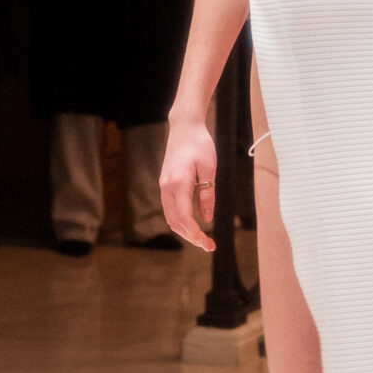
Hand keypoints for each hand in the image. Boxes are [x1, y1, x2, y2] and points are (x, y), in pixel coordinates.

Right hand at [159, 115, 218, 251]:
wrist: (184, 127)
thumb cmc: (199, 144)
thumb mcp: (209, 169)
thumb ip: (207, 194)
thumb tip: (206, 219)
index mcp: (178, 184)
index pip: (184, 219)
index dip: (196, 235)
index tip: (208, 244)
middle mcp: (166, 188)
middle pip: (175, 222)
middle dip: (191, 237)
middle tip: (208, 245)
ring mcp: (163, 186)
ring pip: (171, 217)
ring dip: (184, 230)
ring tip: (202, 237)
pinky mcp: (165, 184)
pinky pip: (170, 209)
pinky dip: (180, 220)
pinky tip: (192, 223)